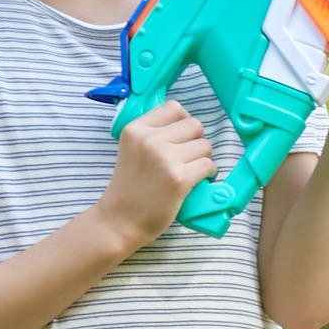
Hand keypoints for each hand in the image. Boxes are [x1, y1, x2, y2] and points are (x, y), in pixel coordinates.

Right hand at [98, 98, 216, 249]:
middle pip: (194, 125)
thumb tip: (185, 124)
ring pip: (205, 145)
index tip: (182, 138)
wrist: (119, 221)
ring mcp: (165, 159)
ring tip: (193, 171)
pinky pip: (208, 165)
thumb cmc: (128, 189)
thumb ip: (151, 135)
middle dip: (197, 141)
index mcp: (136, 129)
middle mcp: (150, 140)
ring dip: (204, 158)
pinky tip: (199, 181)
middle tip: (190, 158)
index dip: (184, 122)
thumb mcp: (131, 150)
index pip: (174, 108)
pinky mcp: (178, 178)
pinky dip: (209, 173)